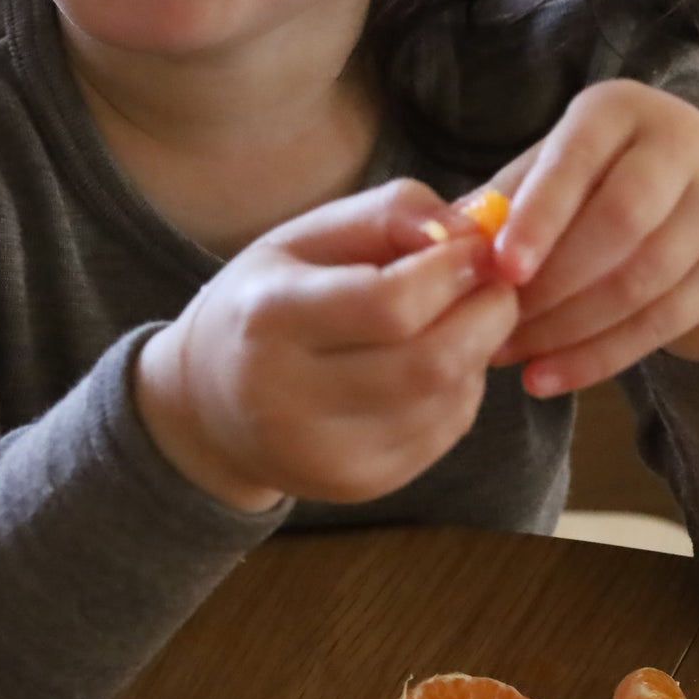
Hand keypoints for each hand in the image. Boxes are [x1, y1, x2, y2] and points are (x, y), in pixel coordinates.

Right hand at [135, 180, 519, 511]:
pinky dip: (462, 388)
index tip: (473, 245)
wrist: (207, 401)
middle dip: (487, 312)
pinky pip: (445, 432)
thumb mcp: (308, 233)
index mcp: (269, 318)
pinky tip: (439, 360)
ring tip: (463, 316)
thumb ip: (391, 213)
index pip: (390, 303)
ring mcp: (324, 454)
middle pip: (431, 361)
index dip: (452, 269)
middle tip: (491, 281)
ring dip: (480, 349)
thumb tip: (472, 232)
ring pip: (449, 400)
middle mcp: (289, 398)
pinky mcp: (357, 485)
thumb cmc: (268, 296)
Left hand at [482, 80, 698, 397]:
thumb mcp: (546, 170)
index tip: (500, 268)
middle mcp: (682, 145)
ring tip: (510, 355)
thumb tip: (439, 244)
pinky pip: (665, 322)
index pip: (579, 160)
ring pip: (645, 280)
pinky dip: (601, 357)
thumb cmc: (587, 179)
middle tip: (494, 325)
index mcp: (620, 109)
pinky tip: (548, 377)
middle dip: (554, 282)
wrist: (686, 198)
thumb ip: (498, 201)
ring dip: (570, 328)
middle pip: (621, 223)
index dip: (540, 216)